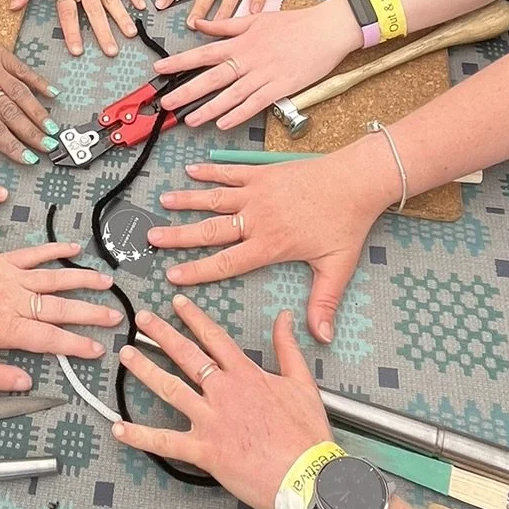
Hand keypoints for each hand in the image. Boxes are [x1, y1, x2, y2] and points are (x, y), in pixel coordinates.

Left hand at [0, 3, 57, 163]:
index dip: (11, 146)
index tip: (26, 159)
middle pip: (12, 114)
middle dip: (32, 134)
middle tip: (48, 148)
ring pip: (21, 95)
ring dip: (38, 113)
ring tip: (52, 129)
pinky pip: (22, 69)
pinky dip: (38, 81)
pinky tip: (51, 92)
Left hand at [0, 242, 121, 389]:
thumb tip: (26, 383)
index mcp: (7, 328)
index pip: (50, 339)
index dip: (76, 345)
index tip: (98, 349)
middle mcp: (15, 301)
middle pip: (61, 308)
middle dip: (91, 313)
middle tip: (116, 317)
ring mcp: (11, 277)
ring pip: (54, 279)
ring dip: (82, 280)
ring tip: (107, 283)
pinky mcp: (2, 261)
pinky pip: (34, 254)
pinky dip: (55, 250)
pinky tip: (74, 249)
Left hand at [113, 298, 330, 508]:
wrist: (308, 476)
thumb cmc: (307, 436)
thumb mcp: (303, 383)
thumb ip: (288, 347)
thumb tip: (284, 318)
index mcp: (247, 374)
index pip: (214, 337)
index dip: (193, 317)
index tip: (177, 304)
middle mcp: (224, 391)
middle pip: (187, 354)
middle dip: (161, 333)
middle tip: (142, 319)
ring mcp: (211, 419)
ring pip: (170, 388)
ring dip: (145, 370)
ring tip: (127, 356)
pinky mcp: (204, 450)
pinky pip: (165, 441)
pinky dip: (140, 436)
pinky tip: (119, 427)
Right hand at [148, 150, 392, 342]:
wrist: (356, 180)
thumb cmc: (347, 223)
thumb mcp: (337, 267)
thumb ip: (324, 303)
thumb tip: (322, 338)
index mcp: (270, 244)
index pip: (226, 261)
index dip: (197, 270)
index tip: (173, 276)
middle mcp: (257, 218)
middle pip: (210, 229)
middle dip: (179, 236)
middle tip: (152, 238)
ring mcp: (257, 192)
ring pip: (214, 198)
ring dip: (187, 200)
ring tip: (163, 202)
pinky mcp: (262, 173)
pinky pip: (230, 173)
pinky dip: (209, 171)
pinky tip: (191, 170)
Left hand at [155, 0, 360, 128]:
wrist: (326, 29)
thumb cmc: (294, 24)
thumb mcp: (256, 19)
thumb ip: (226, 26)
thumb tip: (199, 24)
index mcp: (241, 41)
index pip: (204, 52)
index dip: (180, 62)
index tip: (160, 69)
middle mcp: (248, 58)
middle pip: (212, 77)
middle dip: (187, 90)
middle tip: (167, 102)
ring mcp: (264, 74)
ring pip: (231, 94)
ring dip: (209, 108)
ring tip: (190, 120)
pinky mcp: (281, 87)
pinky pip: (256, 103)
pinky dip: (239, 114)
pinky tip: (223, 123)